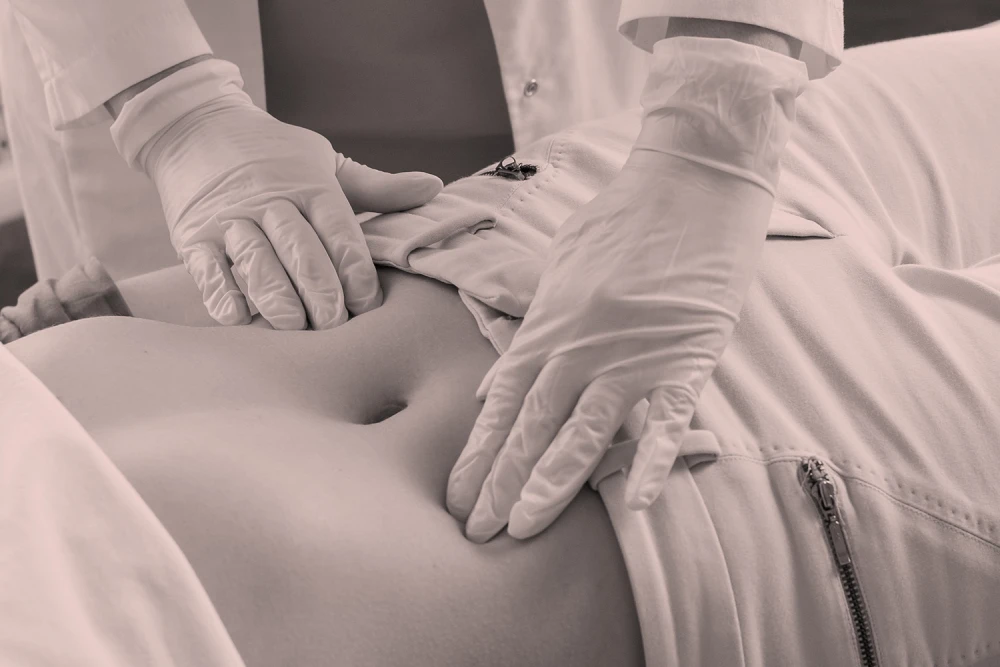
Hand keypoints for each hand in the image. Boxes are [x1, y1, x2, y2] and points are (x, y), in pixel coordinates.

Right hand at [114, 60, 442, 329]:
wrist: (194, 129)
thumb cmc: (274, 155)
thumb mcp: (327, 163)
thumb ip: (379, 187)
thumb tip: (435, 187)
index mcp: (309, 186)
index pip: (338, 229)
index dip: (354, 268)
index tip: (368, 302)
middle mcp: (269, 202)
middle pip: (299, 249)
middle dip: (320, 289)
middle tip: (336, 324)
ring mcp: (229, 221)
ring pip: (255, 260)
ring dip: (276, 295)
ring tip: (294, 325)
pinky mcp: (194, 238)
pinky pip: (207, 269)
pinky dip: (223, 294)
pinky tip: (241, 317)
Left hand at [445, 36, 807, 541]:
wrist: (691, 179)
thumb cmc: (622, 220)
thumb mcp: (558, 268)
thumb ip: (527, 329)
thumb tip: (492, 384)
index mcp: (547, 324)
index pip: (503, 404)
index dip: (479, 455)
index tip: (458, 498)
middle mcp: (579, 345)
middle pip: (532, 426)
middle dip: (501, 483)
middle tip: (475, 533)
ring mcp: (632, 353)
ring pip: (584, 430)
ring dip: (551, 483)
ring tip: (521, 529)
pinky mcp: (687, 355)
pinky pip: (668, 417)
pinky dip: (652, 459)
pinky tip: (632, 503)